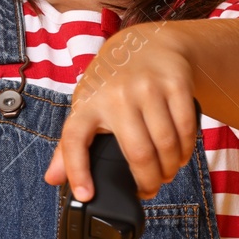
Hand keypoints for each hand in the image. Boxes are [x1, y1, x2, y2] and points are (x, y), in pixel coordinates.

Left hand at [43, 23, 198, 200]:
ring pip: (165, 145)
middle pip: (138, 154)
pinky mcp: (175, 84)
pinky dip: (185, 150)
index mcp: (87, 104)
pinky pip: (185, 129)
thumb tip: (53, 179)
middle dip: (148, 182)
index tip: (86, 195)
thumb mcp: (86, 107)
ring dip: (170, 169)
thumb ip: (70, 145)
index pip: (74, 140)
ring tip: (166, 173)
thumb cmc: (112, 83)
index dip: (77, 171)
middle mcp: (115, 95)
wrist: (146, 44)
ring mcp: (147, 88)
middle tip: (150, 189)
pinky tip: (179, 156)